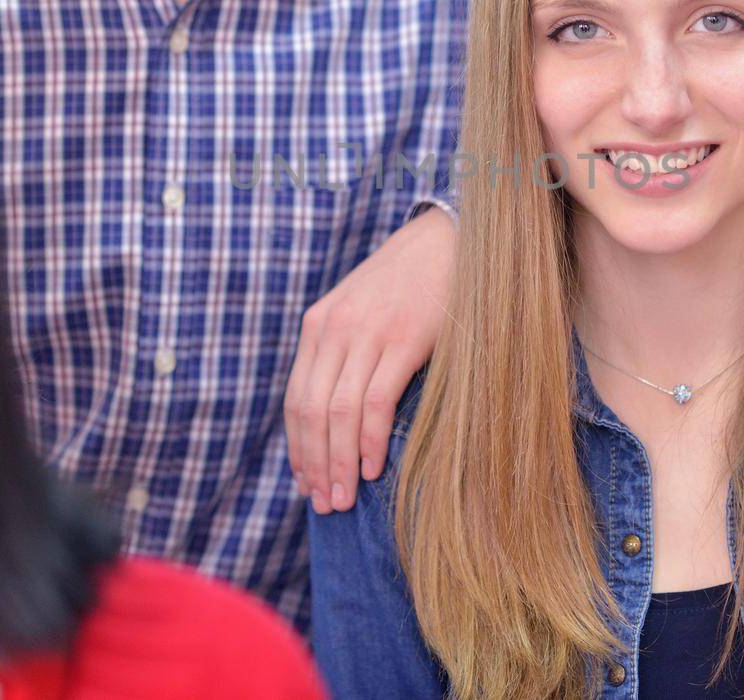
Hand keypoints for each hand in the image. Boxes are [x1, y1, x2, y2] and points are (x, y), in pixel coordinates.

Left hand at [285, 208, 456, 513]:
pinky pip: (376, 401)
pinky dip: (369, 440)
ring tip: (344, 497)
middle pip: (311, 412)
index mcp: (318, 325)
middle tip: (324, 504)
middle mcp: (334, 329)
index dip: (298, 448)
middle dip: (315, 464)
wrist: (448, 240)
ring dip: (338, 463)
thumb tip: (336, 416)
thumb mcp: (359, 310)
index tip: (306, 482)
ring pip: (339, 413)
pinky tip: (372, 467)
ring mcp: (367, 334)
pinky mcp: (403, 340)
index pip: (296, 400)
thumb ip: (343, 352)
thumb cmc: (408, 284)